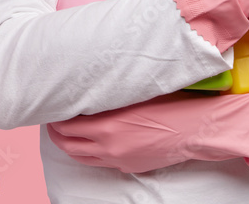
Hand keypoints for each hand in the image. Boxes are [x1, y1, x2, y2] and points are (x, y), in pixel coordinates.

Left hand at [47, 89, 248, 173]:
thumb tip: (91, 82)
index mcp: (108, 124)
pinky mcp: (128, 166)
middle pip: (66, 143)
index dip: (55, 115)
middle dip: (55, 130)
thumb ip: (110, 90)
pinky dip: (87, 151)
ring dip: (68, 142)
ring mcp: (118, 158)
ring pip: (79, 156)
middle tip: (52, 116)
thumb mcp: (135, 90)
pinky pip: (98, 161)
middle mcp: (109, 145)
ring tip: (64, 129)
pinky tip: (89, 139)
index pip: (66, 124)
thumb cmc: (168, 101)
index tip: (53, 103)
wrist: (196, 127)